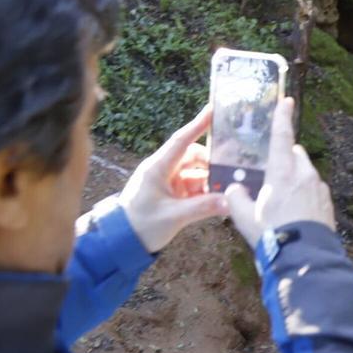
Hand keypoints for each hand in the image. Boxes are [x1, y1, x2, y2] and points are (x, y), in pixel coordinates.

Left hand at [119, 105, 227, 252]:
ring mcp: (166, 181)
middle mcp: (162, 170)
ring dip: (209, 181)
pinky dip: (204, 191)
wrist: (121, 242)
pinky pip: (192, 185)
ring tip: (224, 192)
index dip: (198, 125)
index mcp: (158, 168)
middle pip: (193, 156)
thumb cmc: (141, 225)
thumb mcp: (174, 217)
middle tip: (230, 173)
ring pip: (195, 172)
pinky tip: (215, 201)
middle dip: (211, 164)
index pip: (182, 141)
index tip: (214, 109)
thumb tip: (230, 202)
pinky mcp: (170, 192)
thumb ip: (203, 207)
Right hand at [226, 97, 334, 246]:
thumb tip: (232, 188)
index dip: (282, 117)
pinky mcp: (327, 202)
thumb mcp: (244, 217)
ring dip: (296, 178)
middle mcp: (304, 174)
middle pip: (296, 154)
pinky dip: (305, 194)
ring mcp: (319, 188)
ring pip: (306, 173)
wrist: (304, 257)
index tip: (286, 101)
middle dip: (285, 157)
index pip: (281, 136)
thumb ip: (235, 197)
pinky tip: (296, 212)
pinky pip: (314, 190)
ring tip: (282, 200)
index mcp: (283, 172)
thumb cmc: (271, 233)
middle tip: (271, 174)